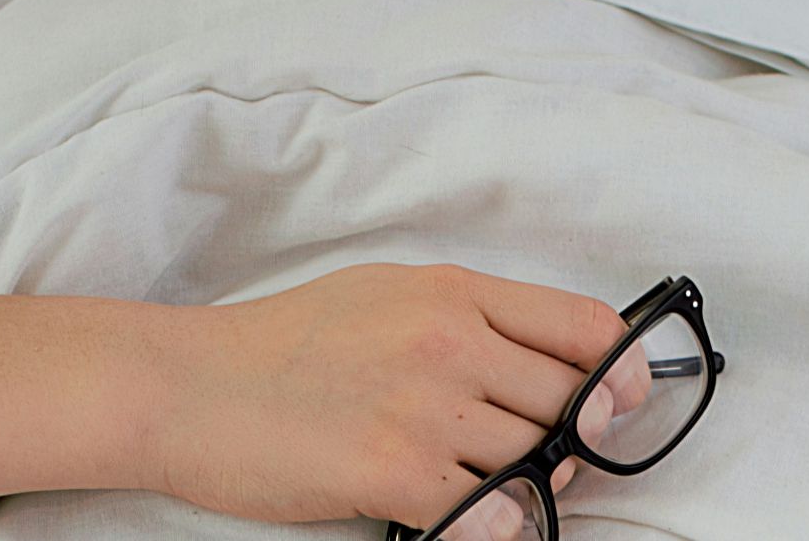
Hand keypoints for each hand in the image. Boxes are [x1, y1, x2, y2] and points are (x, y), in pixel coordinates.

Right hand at [144, 262, 631, 530]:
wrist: (186, 385)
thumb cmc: (282, 342)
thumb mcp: (385, 293)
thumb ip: (468, 319)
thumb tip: (546, 362)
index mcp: (452, 291)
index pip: (583, 325)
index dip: (620, 371)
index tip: (622, 402)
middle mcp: (449, 340)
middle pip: (571, 400)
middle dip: (575, 439)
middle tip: (550, 459)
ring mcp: (423, 407)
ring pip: (535, 458)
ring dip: (533, 485)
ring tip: (497, 488)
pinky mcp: (392, 471)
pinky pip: (489, 513)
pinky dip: (497, 525)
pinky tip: (474, 519)